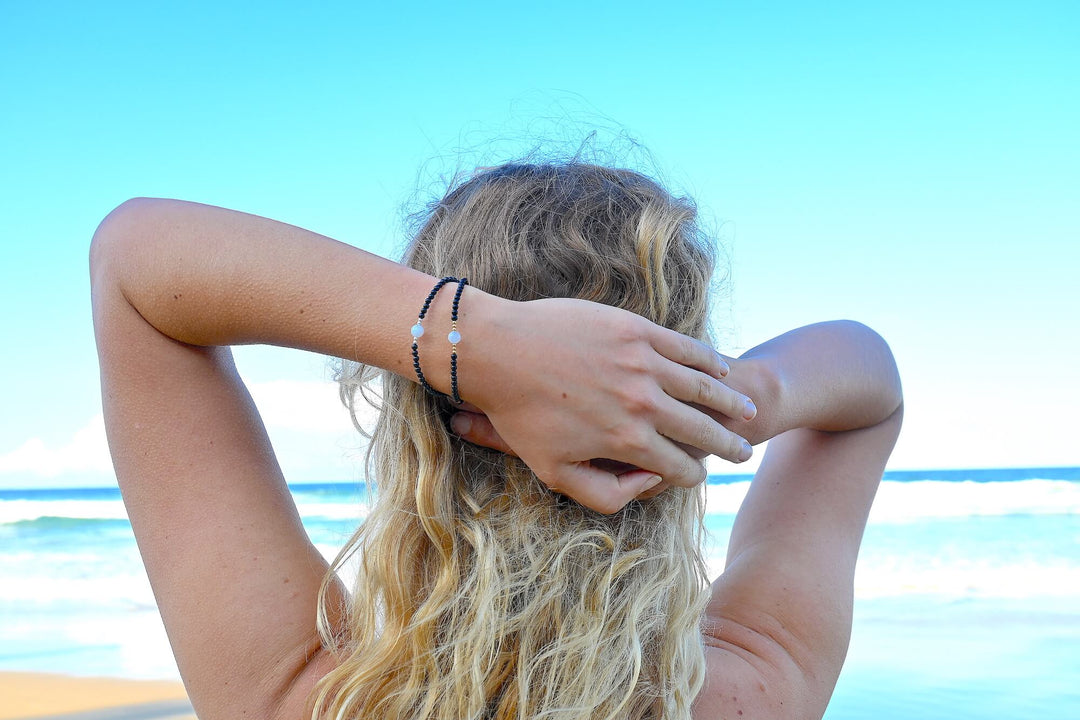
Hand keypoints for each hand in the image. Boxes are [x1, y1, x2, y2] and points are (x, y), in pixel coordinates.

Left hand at [463, 296, 756, 512]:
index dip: (692, 475)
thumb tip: (644, 485)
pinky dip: (709, 363)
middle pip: (702, 430)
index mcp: (626, 441)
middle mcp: (643, 404)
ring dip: (730, 403)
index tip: (700, 476)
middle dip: (727, 445)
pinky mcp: (638, 330)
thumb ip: (604, 493)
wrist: (497, 349)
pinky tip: (721, 371)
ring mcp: (643, 363)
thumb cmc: (520, 413)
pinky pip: (686, 349)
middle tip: (742, 451)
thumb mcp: (554, 472)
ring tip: (746, 412)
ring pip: (703, 388)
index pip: (678, 467)